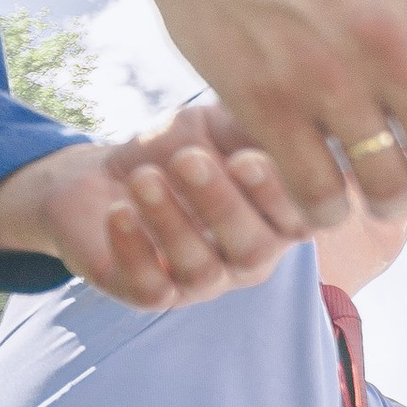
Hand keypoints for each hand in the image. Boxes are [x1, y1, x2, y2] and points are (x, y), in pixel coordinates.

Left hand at [0, 133, 289, 310]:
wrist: (105, 176)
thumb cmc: (177, 149)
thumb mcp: (218, 127)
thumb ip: (257, 128)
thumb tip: (299, 113)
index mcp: (278, 218)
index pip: (301, 220)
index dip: (277, 196)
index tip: (244, 160)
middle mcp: (248, 257)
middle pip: (253, 250)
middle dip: (221, 205)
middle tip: (186, 160)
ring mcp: (202, 281)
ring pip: (201, 271)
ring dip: (171, 222)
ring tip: (143, 178)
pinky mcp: (149, 293)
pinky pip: (151, 289)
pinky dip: (135, 250)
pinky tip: (120, 212)